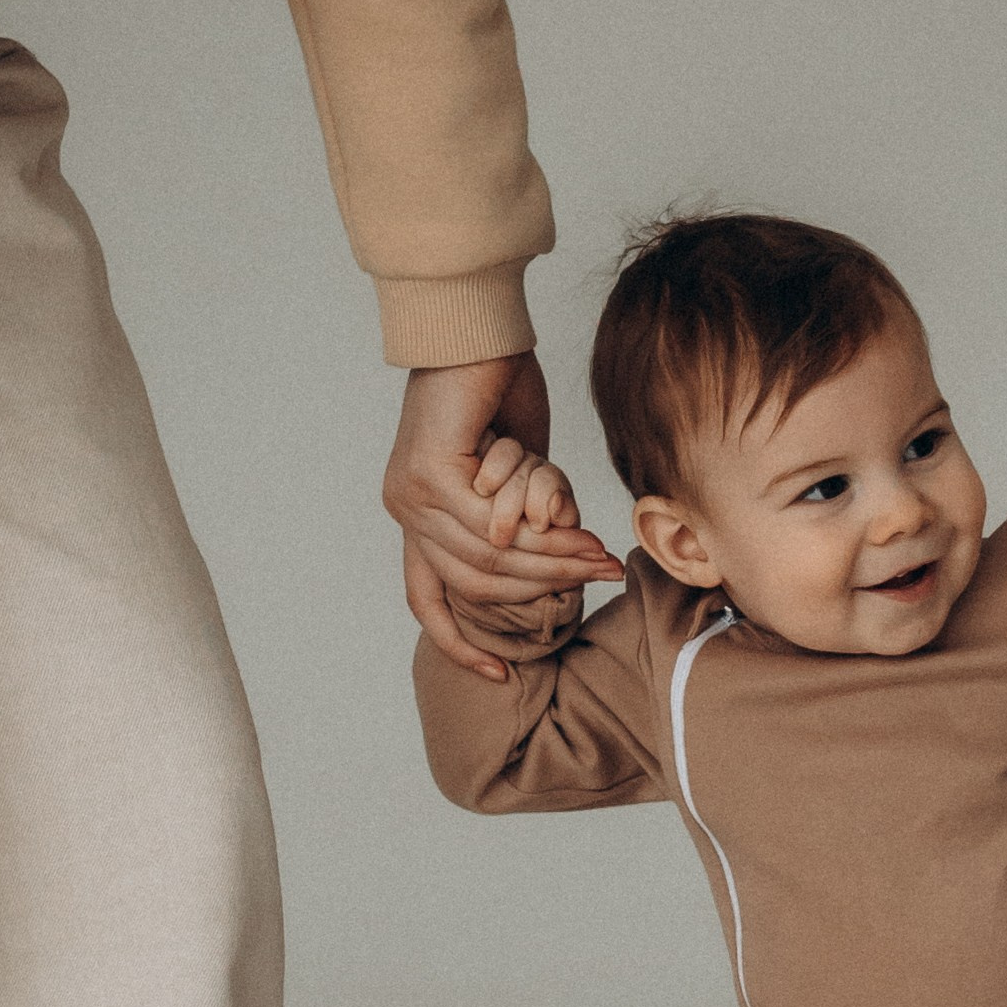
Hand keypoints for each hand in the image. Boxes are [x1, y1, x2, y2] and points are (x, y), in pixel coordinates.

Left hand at [383, 353, 621, 681]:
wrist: (480, 328)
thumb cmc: (499, 392)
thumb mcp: (516, 473)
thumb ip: (524, 520)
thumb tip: (559, 569)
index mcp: (417, 517)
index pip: (427, 598)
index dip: (459, 643)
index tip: (499, 678)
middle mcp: (405, 510)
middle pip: (478, 583)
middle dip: (544, 586)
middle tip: (600, 575)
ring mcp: (411, 493)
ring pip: (491, 556)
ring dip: (551, 558)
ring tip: (598, 554)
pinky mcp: (430, 472)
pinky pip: (494, 522)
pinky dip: (539, 527)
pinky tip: (573, 523)